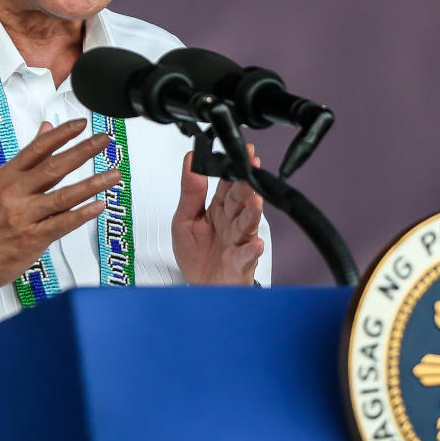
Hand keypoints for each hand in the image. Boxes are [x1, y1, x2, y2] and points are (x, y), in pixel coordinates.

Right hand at [0, 119, 117, 303]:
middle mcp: (15, 192)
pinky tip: (99, 205)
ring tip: (113, 175)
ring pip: (63, 196)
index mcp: (8, 175)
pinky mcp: (33, 237)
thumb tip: (46, 129)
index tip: (82, 124)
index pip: (38, 148)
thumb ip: (29, 157)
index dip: (61, 134)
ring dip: (92, 184)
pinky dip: (82, 214)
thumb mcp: (3, 183)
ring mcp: (24, 215)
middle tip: (104, 141)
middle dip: (83, 151)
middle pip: (54, 167)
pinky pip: (62, 223)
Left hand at [172, 146, 264, 284]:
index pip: (227, 184)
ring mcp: (238, 242)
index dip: (233, 167)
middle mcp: (231, 223)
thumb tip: (191, 160)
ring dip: (252, 213)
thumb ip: (190, 192)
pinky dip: (252, 250)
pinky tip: (256, 244)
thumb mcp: (183, 220)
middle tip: (253, 166)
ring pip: (247, 224)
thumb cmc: (195, 256)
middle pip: (240, 200)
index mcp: (218, 209)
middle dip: (246, 183)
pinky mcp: (241, 263)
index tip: (241, 151)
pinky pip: (247, 256)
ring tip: (256, 200)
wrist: (200, 289)